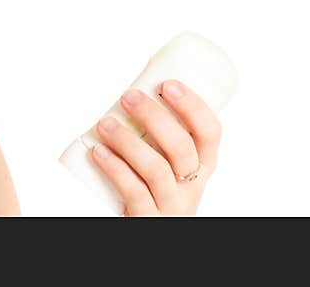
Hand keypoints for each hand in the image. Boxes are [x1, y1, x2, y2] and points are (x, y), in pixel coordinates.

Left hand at [90, 79, 221, 215]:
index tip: (168, 84)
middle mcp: (192, 184)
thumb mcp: (167, 159)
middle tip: (127, 96)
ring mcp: (171, 204)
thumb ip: (156, 131)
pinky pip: (134, 192)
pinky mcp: (148, 218)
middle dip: (154, 117)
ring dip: (128, 142)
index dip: (193, 106)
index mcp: (202, 162)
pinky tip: (98, 151)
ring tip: (105, 124)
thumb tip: (131, 87)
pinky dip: (115, 168)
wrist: (150, 226)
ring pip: (157, 170)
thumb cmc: (154, 184)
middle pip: (182, 148)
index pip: (210, 132)